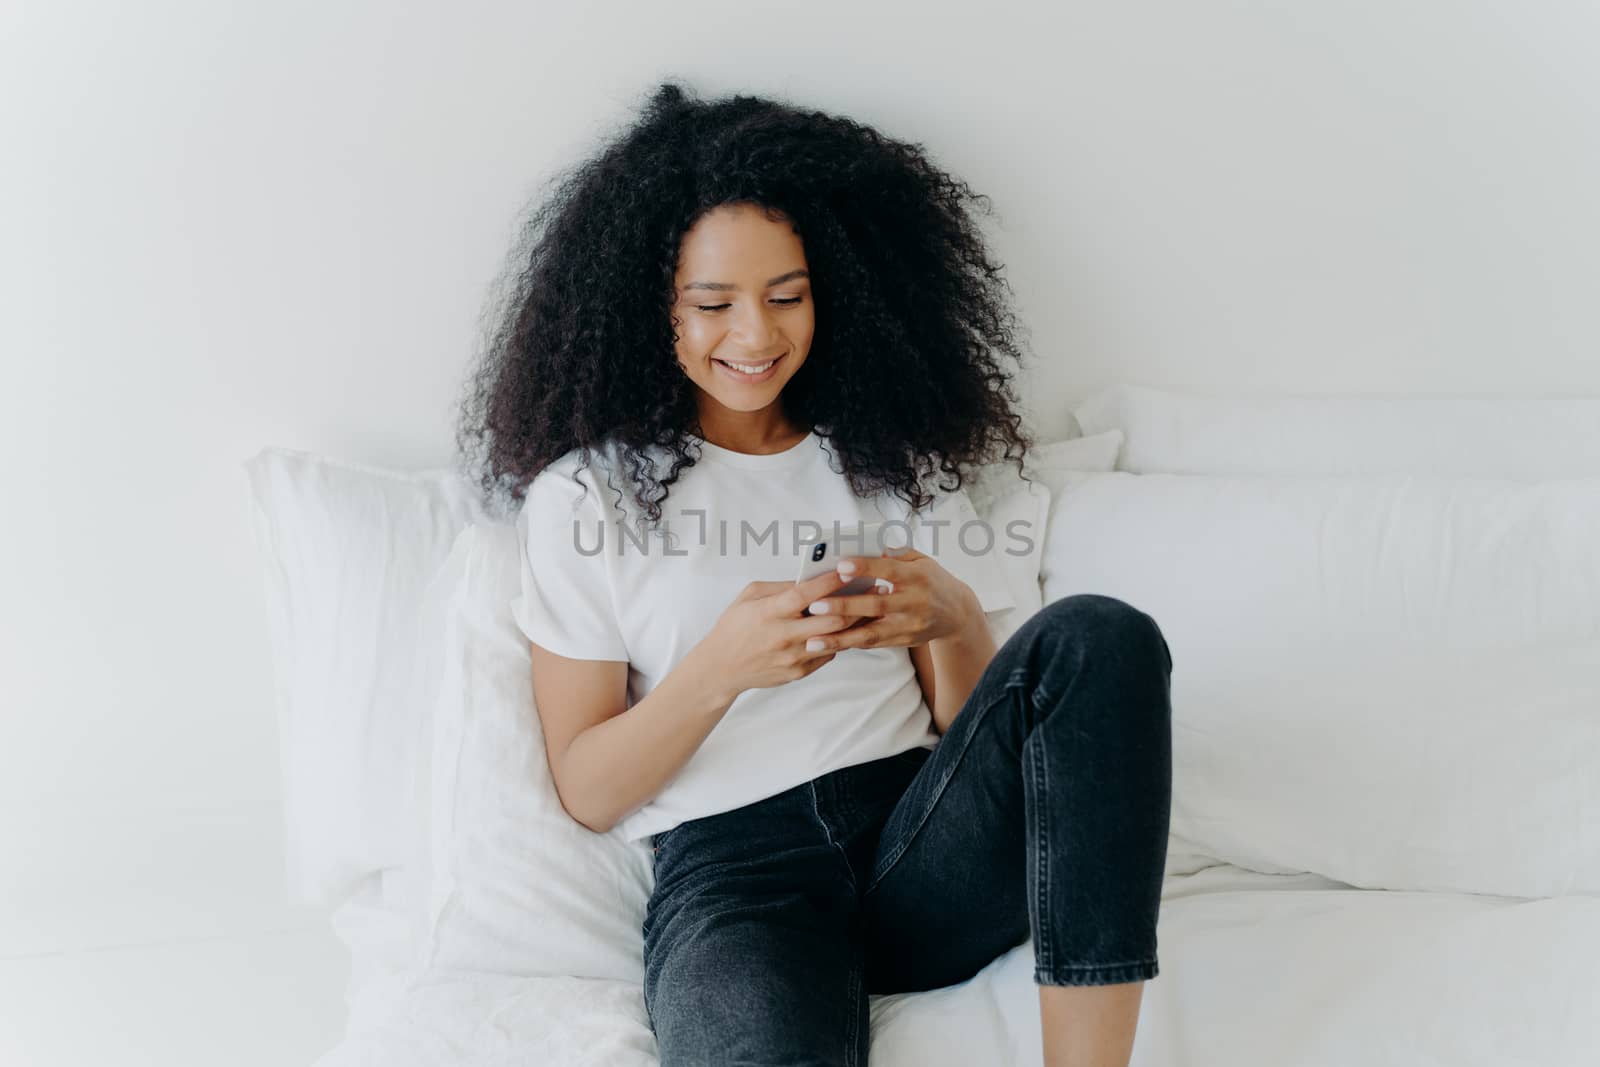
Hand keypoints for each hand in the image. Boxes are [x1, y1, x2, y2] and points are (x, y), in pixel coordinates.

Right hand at [692, 568, 867, 701]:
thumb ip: (780, 587)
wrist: (721, 668)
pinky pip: (828, 654)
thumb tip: (810, 579)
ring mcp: (793, 657)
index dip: (830, 582)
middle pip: (832, 621)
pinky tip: (848, 628)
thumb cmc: (734, 627)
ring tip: (871, 608)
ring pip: (836, 639)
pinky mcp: (799, 671)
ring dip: (856, 623)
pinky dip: (839, 640)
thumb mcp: (749, 597)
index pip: (805, 595)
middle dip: (857, 604)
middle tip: (876, 590)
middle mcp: (784, 636)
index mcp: (770, 613)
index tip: (848, 570)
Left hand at [798, 546, 982, 652]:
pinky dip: (850, 643)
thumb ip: (894, 554)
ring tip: (813, 640)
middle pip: (875, 605)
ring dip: (840, 638)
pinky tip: (828, 644)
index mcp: (917, 576)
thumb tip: (863, 545)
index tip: (841, 565)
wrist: (957, 613)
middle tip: (815, 607)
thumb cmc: (931, 580)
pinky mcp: (904, 641)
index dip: (865, 567)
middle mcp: (914, 602)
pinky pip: (873, 643)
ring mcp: (909, 625)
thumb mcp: (920, 560)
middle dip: (844, 606)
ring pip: (871, 633)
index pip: (888, 570)